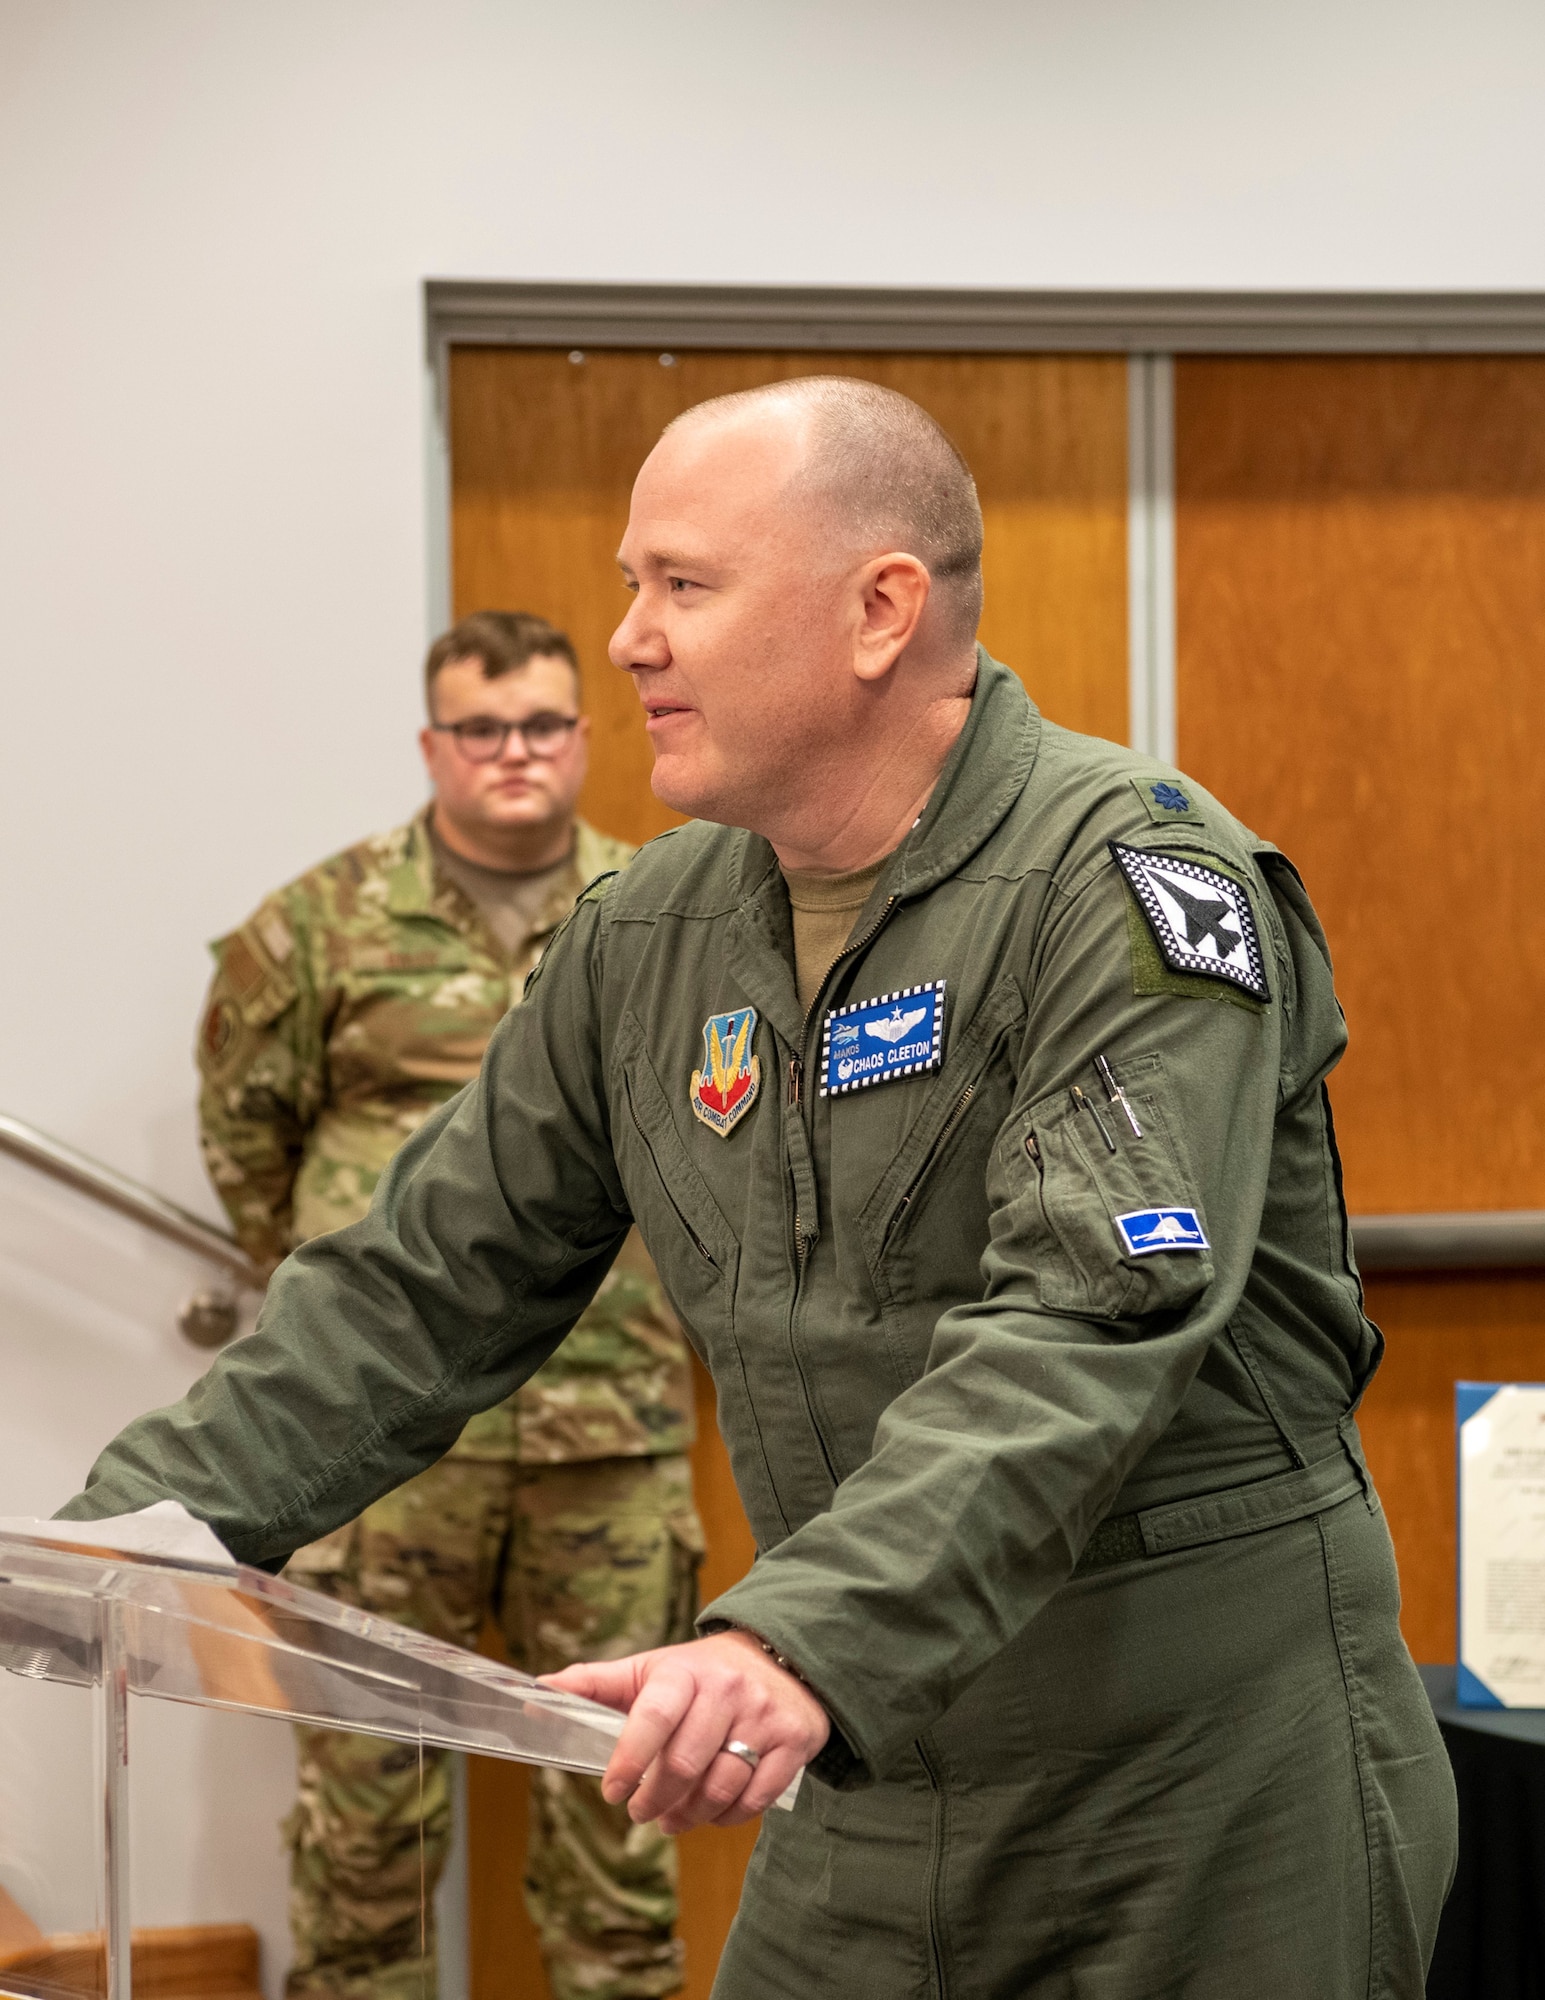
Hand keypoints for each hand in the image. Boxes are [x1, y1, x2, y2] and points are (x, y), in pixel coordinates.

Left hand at [542, 1629, 830, 1832]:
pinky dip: (729, 1816)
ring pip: (722, 1786)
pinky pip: (757, 1797)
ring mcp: (764, 1716)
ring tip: (671, 1819)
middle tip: (639, 1812)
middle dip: (656, 1800)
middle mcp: (728, 1690)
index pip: (654, 1716)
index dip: (630, 1759)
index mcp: (685, 1672)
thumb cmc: (700, 1672)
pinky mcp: (793, 1741)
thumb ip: (594, 1683)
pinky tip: (711, 1812)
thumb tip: (538, 1692)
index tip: (612, 1791)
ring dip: (691, 1815)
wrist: (781, 1656)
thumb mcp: (649, 1668)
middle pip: (687, 1762)